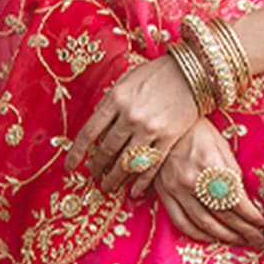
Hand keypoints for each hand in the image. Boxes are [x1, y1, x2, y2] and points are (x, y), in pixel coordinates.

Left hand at [66, 54, 200, 194]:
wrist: (193, 72)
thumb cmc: (158, 73)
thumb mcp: (127, 80)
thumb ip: (111, 102)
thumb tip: (97, 124)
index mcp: (116, 99)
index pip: (89, 132)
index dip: (77, 152)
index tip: (70, 166)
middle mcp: (129, 116)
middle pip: (107, 150)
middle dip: (97, 167)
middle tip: (94, 176)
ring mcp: (150, 129)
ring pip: (126, 162)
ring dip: (115, 178)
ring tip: (108, 186)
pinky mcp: (168, 138)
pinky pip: (151, 166)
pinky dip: (141, 181)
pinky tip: (133, 192)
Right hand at [153, 119, 263, 249]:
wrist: (165, 122)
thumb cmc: (198, 131)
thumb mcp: (222, 146)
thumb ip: (232, 173)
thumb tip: (244, 199)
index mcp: (211, 165)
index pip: (236, 200)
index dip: (251, 216)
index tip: (262, 223)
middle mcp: (193, 181)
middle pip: (223, 215)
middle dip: (243, 231)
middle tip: (258, 240)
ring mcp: (176, 189)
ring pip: (203, 223)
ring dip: (224, 237)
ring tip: (240, 241)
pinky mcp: (164, 193)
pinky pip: (180, 222)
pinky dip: (197, 234)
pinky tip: (211, 238)